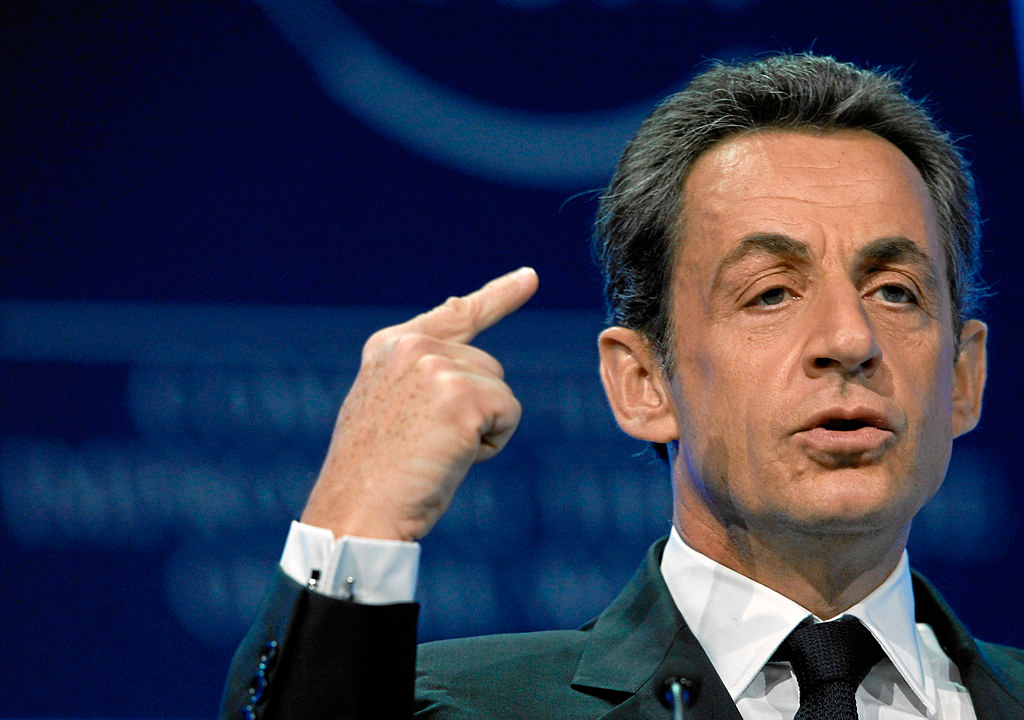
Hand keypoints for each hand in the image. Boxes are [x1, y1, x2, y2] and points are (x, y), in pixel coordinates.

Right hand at [301, 267, 538, 540]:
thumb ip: (423, 374)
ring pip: (500, 392)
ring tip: (434, 453)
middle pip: (489, 368)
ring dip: (482, 429)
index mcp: (390, 345)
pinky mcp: (462, 397)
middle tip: (427, 446)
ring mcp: (436, 368)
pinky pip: (508, 414)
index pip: (457, 313)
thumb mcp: (390, 407)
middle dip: (475, 410)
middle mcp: (413, 346)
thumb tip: (472, 354)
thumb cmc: (374, 474)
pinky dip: (492, 444)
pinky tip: (451, 458)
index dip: (499, 296)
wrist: (356, 512)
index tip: (530, 277)